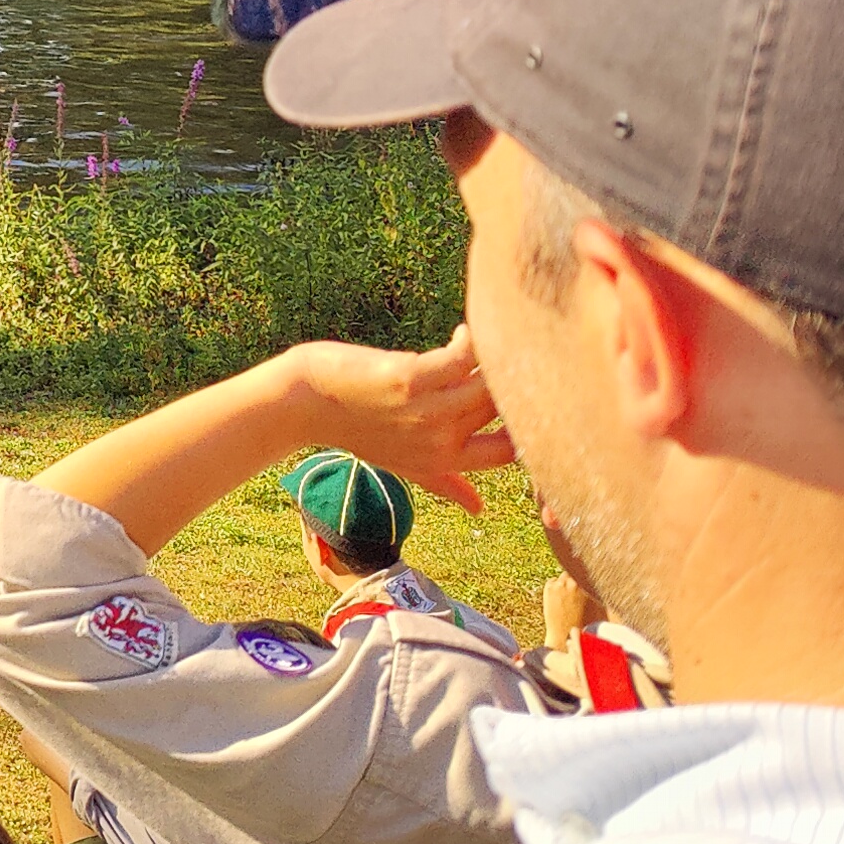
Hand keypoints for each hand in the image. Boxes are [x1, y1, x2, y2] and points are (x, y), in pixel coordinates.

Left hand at [282, 331, 515, 510]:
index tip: (542, 403)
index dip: (537, 432)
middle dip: (525, 386)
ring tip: (499, 340)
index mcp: (447, 459)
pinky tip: (465, 333)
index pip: (513, 453)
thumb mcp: (405, 463)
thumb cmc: (354, 427)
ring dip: (501, 359)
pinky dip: (471, 342)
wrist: (301, 403)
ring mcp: (427, 411)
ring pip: (491, 386)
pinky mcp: (409, 378)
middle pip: (508, 413)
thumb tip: (478, 510)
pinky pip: (461, 359)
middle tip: (527, 359)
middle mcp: (443, 440)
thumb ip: (447, 483)